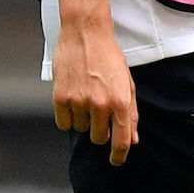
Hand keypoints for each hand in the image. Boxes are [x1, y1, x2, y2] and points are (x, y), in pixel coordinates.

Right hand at [51, 22, 138, 164]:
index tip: (116, 160)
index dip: (119, 156)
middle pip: (98, 138)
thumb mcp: (127, 82)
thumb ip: (131, 113)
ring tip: (85, 95)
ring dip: (83, 118)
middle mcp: (100, 103)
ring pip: (80, 129)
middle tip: (98, 111)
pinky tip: (72, 99)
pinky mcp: (61, 96)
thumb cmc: (108, 55)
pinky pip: (63, 122)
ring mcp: (79, 101)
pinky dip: (67, 116)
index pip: (121, 141)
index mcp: (120, 101)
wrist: (85, 32)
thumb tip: (133, 139)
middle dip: (99, 130)